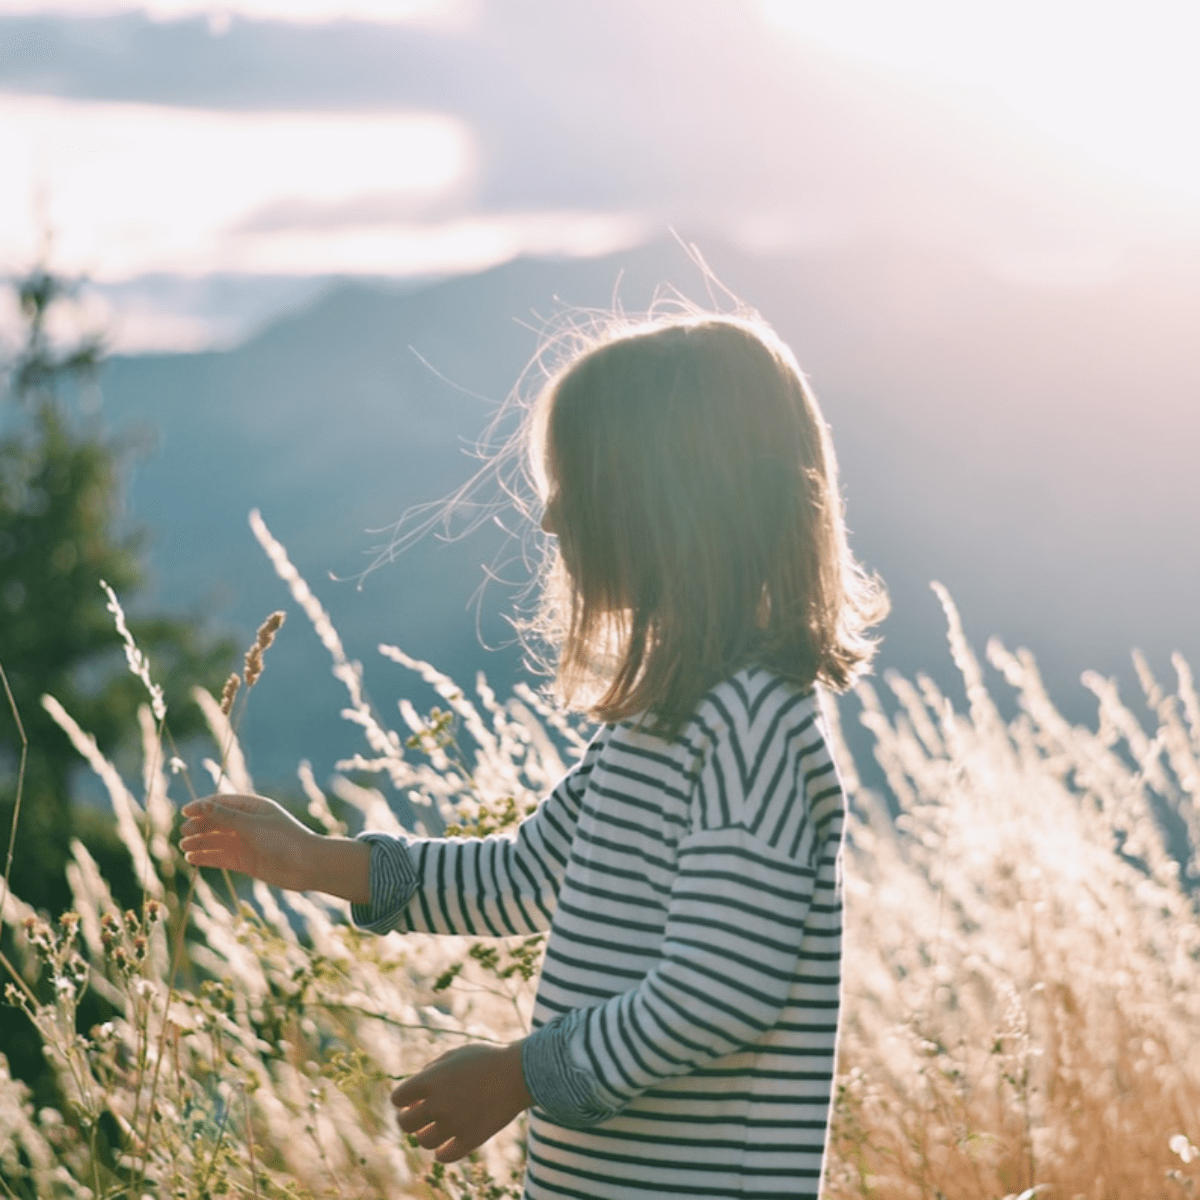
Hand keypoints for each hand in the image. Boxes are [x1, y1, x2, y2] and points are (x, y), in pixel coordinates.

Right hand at [179, 793, 323, 892]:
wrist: (307, 865)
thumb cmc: (284, 839)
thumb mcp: (253, 826)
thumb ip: (227, 818)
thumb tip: (204, 805)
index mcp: (254, 808)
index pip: (223, 803)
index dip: (203, 806)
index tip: (185, 811)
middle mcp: (249, 824)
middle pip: (218, 822)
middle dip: (200, 826)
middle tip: (184, 832)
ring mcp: (247, 843)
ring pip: (218, 840)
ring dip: (200, 842)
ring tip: (184, 846)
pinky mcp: (246, 861)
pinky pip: (222, 857)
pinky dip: (207, 857)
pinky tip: (192, 858)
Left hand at [392, 1041, 531, 1162]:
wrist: (519, 1072)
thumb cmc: (487, 1058)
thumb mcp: (456, 1054)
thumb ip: (432, 1070)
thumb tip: (417, 1088)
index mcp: (431, 1080)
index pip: (398, 1099)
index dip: (403, 1099)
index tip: (412, 1098)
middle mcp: (438, 1103)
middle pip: (405, 1124)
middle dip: (409, 1119)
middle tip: (419, 1116)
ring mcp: (453, 1124)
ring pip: (424, 1141)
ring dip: (426, 1135)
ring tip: (436, 1127)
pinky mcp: (470, 1139)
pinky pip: (445, 1156)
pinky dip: (442, 1152)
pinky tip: (446, 1145)